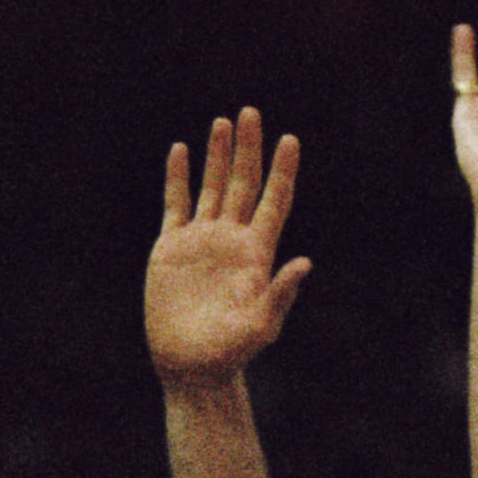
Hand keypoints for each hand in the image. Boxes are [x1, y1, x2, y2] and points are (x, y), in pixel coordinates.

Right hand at [146, 109, 311, 382]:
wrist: (192, 364)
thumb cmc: (232, 351)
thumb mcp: (261, 325)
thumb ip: (281, 293)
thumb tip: (305, 262)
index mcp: (257, 253)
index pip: (274, 201)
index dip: (282, 171)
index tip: (289, 139)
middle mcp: (232, 239)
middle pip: (243, 184)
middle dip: (248, 149)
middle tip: (250, 113)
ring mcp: (202, 240)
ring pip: (212, 187)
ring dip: (217, 155)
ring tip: (223, 122)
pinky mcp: (172, 247)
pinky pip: (176, 204)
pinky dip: (177, 177)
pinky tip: (181, 150)